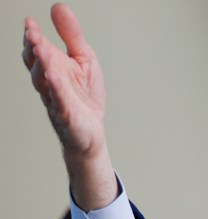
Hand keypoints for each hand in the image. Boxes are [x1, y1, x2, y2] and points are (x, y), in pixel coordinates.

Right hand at [23, 3, 116, 210]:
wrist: (92, 132)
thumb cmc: (84, 96)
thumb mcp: (83, 59)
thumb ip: (72, 35)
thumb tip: (58, 7)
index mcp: (52, 68)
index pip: (36, 50)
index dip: (32, 37)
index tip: (30, 23)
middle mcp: (49, 83)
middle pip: (35, 64)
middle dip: (33, 48)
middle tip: (32, 33)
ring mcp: (56, 100)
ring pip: (44, 82)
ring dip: (42, 65)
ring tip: (42, 49)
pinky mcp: (67, 116)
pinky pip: (60, 102)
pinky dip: (57, 90)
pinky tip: (55, 78)